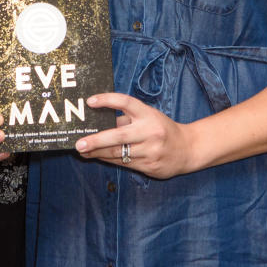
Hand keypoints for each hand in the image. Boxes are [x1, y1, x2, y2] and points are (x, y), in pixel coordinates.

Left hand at [73, 93, 193, 178]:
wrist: (187, 149)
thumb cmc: (161, 129)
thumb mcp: (148, 117)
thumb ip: (126, 118)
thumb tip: (98, 122)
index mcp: (149, 114)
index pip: (126, 102)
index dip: (108, 100)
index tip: (90, 101)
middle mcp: (150, 131)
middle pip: (119, 135)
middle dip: (97, 140)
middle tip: (79, 143)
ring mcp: (151, 150)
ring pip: (119, 153)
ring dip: (98, 153)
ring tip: (83, 151)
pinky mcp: (150, 166)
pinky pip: (124, 163)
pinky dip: (108, 160)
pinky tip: (97, 157)